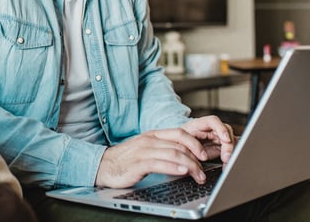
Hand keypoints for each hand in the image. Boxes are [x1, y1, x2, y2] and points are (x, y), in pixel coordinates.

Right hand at [95, 127, 210, 188]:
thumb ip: (164, 150)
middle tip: (203, 173)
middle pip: (180, 146)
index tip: (204, 155)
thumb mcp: (147, 149)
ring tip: (198, 176)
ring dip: (190, 166)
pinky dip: (173, 168)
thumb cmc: (127, 160)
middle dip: (196, 160)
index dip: (195, 143)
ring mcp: (143, 151)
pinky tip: (182, 172)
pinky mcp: (138, 164)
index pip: (180, 133)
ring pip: (173, 154)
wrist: (104, 165)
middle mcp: (149, 140)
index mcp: (153, 135)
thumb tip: (186, 156)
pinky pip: (159, 163)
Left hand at [180, 115, 234, 164]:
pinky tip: (226, 165)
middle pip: (226, 131)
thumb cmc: (180, 142)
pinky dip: (230, 158)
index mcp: (200, 124)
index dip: (221, 129)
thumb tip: (200, 154)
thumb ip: (190, 145)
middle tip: (226, 158)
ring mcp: (217, 137)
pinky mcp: (221, 147)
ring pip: (231, 140)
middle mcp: (211, 129)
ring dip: (231, 152)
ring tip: (226, 163)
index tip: (226, 139)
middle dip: (228, 145)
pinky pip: (230, 150)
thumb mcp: (182, 142)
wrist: (180, 148)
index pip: (213, 121)